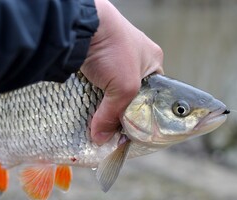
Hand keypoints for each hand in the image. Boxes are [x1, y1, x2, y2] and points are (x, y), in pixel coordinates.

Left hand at [80, 0, 163, 144]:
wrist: (84, 23)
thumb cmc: (114, 50)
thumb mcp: (124, 87)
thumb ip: (113, 115)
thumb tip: (100, 139)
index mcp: (152, 61)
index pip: (151, 95)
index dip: (141, 113)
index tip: (128, 129)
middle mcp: (134, 58)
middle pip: (129, 94)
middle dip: (120, 109)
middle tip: (111, 126)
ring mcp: (113, 58)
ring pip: (111, 90)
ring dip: (104, 103)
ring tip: (97, 118)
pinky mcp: (95, 59)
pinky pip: (96, 83)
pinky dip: (91, 94)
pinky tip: (86, 104)